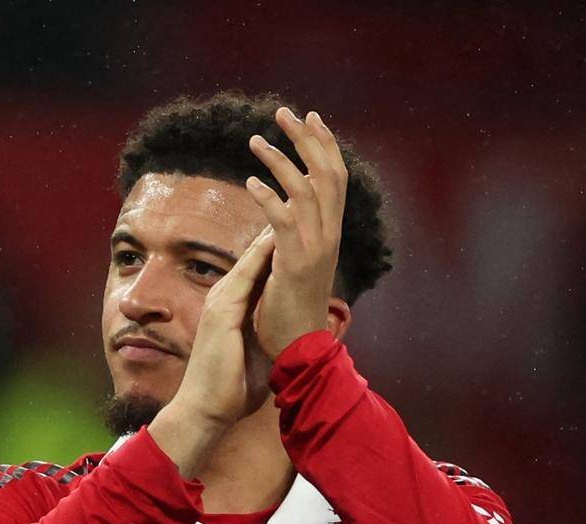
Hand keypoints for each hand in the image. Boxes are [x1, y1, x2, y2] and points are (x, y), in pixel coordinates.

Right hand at [173, 224, 276, 427]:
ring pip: (249, 259)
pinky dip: (261, 254)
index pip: (256, 272)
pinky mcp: (222, 312)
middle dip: (274, 231)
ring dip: (269, 233)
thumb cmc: (229, 390)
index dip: (277, 251)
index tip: (299, 231)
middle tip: (296, 204)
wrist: (205, 410)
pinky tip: (277, 234)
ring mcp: (219, 303)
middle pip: (252, 258)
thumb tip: (284, 332)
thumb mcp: (254, 354)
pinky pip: (245, 274)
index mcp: (231, 310)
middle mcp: (222, 299)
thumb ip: (264, 334)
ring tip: (290, 207)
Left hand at [245, 107, 348, 359]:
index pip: (335, 178)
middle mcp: (329, 236)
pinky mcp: (295, 264)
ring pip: (305, 190)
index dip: (325, 146)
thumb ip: (295, 234)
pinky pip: (284, 221)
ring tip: (255, 141)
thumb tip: (285, 209)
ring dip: (280, 160)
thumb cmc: (291, 309)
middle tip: (284, 112)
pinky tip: (250, 181)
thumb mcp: (297, 262)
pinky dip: (268, 197)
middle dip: (306, 139)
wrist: (297, 349)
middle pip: (326, 174)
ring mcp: (316, 249)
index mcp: (331, 233)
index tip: (310, 118)